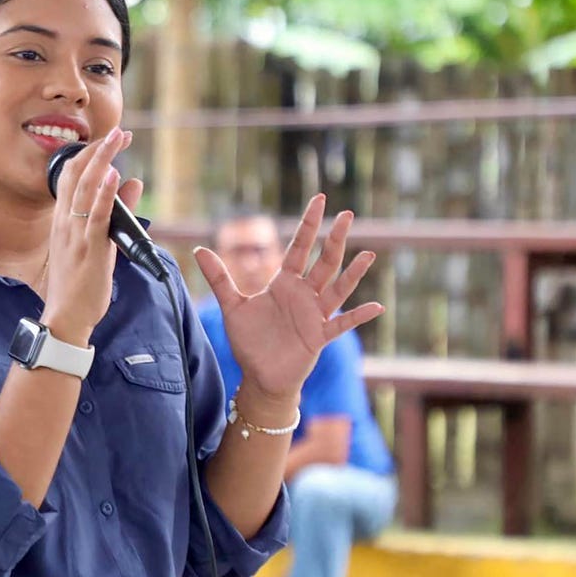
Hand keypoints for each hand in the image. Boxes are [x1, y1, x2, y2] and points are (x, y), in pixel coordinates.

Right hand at [40, 128, 137, 346]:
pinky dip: (105, 192)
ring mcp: (76, 233)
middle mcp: (66, 221)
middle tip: (120, 132)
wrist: (66, 315)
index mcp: (64, 219)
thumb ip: (114, 211)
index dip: (91, 153)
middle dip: (98, 148)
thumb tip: (132, 183)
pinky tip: (114, 174)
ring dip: (103, 159)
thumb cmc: (79, 283)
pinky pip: (97, 215)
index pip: (71, 175)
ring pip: (86, 187)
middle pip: (77, 173)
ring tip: (118, 138)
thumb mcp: (96, 242)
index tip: (112, 138)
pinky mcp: (89, 248)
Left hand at [195, 194, 384, 402]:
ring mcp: (314, 315)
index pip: (300, 247)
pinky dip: (359, 316)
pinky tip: (377, 306)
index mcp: (285, 283)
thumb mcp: (232, 306)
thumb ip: (219, 278)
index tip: (321, 200)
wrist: (260, 377)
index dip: (309, 224)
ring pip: (338, 288)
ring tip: (369, 254)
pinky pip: (342, 323)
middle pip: (324, 261)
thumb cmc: (249, 341)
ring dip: (353, 272)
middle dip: (335, 238)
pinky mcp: (319, 336)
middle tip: (347, 214)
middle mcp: (304, 295)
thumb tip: (198, 249)